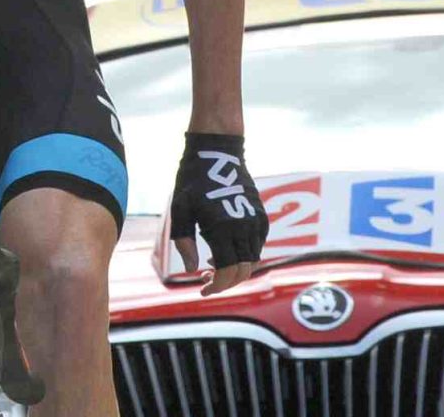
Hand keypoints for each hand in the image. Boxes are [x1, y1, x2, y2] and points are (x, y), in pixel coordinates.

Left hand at [169, 134, 264, 294]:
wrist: (217, 153)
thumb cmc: (193, 181)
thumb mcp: (180, 211)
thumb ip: (185, 243)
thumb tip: (192, 271)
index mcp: (223, 228)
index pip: (228, 272)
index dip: (217, 287)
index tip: (203, 291)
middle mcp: (244, 228)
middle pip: (244, 271)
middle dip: (226, 282)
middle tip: (206, 282)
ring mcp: (256, 222)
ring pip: (252, 261)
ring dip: (236, 270)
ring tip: (212, 265)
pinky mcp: (262, 217)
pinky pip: (257, 246)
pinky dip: (244, 255)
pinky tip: (225, 250)